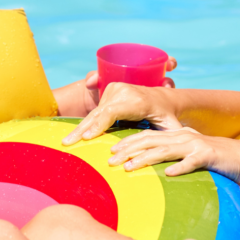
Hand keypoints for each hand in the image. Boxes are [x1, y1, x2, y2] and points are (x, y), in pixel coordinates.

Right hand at [62, 58, 178, 145]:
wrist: (164, 97)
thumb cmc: (168, 116)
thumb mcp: (172, 126)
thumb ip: (173, 136)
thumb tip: (174, 149)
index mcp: (137, 101)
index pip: (112, 113)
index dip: (99, 126)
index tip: (86, 138)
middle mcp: (124, 92)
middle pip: (98, 113)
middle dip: (81, 130)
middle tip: (66, 144)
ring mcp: (115, 90)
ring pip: (94, 113)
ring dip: (80, 129)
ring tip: (66, 143)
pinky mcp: (109, 91)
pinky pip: (96, 111)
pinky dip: (85, 124)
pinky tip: (73, 136)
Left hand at [106, 126, 239, 181]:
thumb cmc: (215, 160)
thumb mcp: (189, 156)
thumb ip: (172, 158)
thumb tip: (153, 169)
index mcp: (176, 135)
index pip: (147, 136)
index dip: (128, 142)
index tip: (110, 151)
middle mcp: (183, 137)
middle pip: (150, 141)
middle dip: (128, 150)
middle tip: (110, 159)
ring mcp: (195, 145)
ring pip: (165, 150)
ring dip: (145, 158)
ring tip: (129, 167)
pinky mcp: (208, 156)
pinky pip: (191, 162)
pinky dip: (180, 167)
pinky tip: (168, 174)